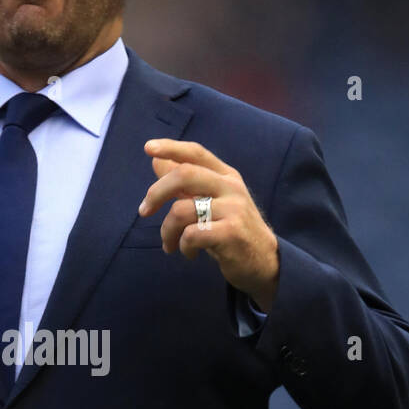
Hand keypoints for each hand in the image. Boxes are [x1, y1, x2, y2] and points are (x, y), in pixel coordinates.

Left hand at [138, 140, 279, 310]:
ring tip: (170, 244)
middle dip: (156, 192)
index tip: (148, 148)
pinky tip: (189, 253)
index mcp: (226, 176)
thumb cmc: (231, 229)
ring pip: (181, 210)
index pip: (196, 153)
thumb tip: (156, 160)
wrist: (264, 261)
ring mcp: (233, 209)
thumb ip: (185, 183)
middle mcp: (231, 187)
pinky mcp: (231, 233)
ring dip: (167, 231)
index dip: (171, 148)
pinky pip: (191, 235)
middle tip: (144, 211)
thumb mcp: (211, 202)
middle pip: (184, 174)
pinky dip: (182, 247)